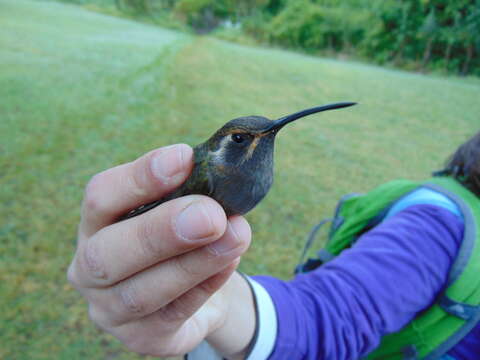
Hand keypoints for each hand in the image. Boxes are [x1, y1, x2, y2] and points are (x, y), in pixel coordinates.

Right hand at [67, 144, 252, 356]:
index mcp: (96, 225)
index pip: (100, 197)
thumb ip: (192, 193)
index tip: (184, 158)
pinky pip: (175, 314)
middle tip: (211, 215)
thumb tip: (223, 176)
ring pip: (143, 291)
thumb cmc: (179, 237)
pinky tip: (230, 261)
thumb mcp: (180, 208)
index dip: (140, 177)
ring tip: (235, 237)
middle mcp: (90, 268)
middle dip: (162, 231)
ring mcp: (110, 309)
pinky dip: (206, 285)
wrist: (191, 290)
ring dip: (194, 263)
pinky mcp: (141, 337)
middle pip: (108, 253)